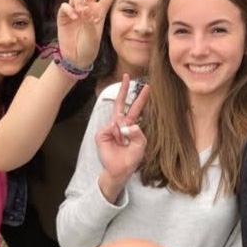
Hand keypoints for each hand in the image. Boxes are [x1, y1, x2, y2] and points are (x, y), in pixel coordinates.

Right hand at [57, 0, 127, 68]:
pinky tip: (72, 17)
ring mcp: (76, 10)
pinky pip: (65, 5)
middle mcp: (88, 8)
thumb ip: (90, 22)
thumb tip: (83, 9)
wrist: (76, 58)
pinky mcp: (64, 15)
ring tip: (79, 11)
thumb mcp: (94, 36)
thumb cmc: (89, 48)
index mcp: (100, 12)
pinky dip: (68, 9)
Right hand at [96, 74, 149, 202]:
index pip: (135, 109)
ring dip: (123, 133)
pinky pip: (111, 129)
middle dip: (124, 90)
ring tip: (123, 144)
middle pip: (121, 104)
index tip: (146, 87)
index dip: (140, 99)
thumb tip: (125, 123)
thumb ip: (137, 133)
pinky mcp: (101, 134)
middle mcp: (119, 125)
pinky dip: (116, 136)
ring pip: (118, 121)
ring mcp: (109, 128)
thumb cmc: (130, 158)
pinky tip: (116, 143)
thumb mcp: (140, 146)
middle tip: (127, 76)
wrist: (119, 170)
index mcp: (130, 126)